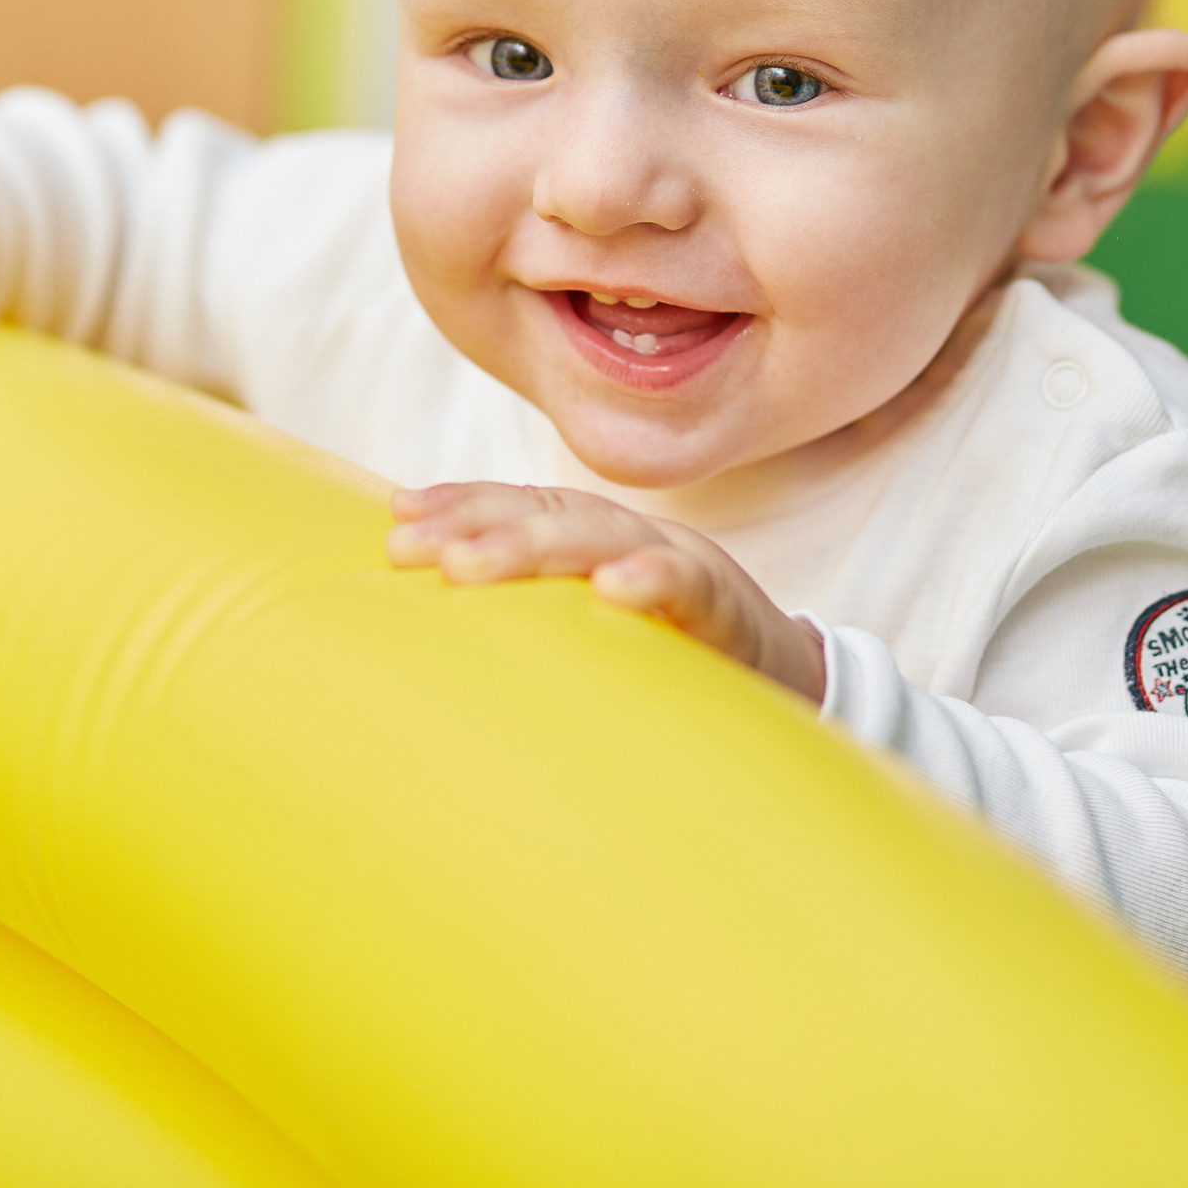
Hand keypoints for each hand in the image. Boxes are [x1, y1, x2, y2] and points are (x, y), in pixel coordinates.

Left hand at [386, 483, 826, 703]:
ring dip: (536, 546)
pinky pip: (689, 588)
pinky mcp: (730, 611)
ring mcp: (685, 567)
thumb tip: (443, 597)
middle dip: (477, 524)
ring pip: (607, 540)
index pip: (527, 506)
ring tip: (470, 565)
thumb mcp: (594, 626)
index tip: (397, 517)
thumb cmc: (674, 656)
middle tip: (408, 549)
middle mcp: (638, 540)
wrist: (789, 683)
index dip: (464, 503)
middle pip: (554, 516)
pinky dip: (651, 581)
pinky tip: (612, 589)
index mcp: (602, 540)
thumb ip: (536, 608)